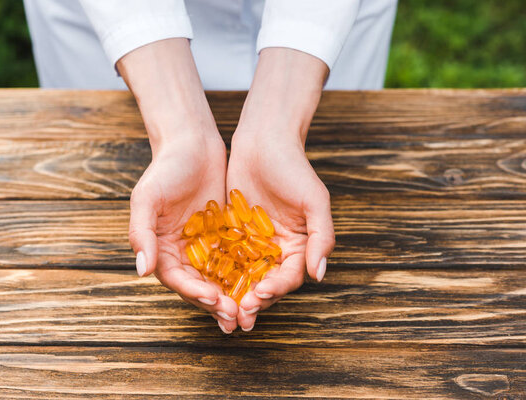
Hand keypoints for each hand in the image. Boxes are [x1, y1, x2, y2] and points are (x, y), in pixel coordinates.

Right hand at [117, 38, 238, 332]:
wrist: (192, 142)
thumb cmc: (165, 168)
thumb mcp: (147, 198)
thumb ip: (141, 234)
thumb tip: (142, 270)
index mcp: (161, 248)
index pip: (177, 279)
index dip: (194, 293)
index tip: (214, 300)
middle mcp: (182, 251)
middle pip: (199, 285)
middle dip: (217, 303)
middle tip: (236, 318)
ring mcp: (204, 244)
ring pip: (219, 277)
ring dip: (233, 295)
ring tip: (249, 310)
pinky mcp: (224, 234)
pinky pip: (236, 258)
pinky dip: (246, 272)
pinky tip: (261, 282)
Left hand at [227, 132, 334, 330]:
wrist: (263, 140)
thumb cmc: (294, 168)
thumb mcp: (315, 201)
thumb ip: (321, 238)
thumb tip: (320, 275)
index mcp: (299, 245)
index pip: (289, 277)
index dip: (276, 290)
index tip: (260, 295)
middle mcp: (276, 249)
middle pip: (265, 282)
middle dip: (253, 300)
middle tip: (238, 313)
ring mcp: (252, 242)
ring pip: (242, 275)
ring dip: (233, 292)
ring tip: (220, 305)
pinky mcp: (231, 232)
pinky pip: (223, 256)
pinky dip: (216, 271)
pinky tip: (204, 281)